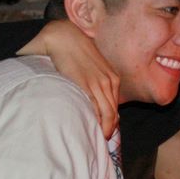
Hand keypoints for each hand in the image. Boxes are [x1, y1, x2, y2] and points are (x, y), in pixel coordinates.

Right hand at [21, 20, 119, 138]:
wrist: (64, 37)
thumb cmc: (75, 52)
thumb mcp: (93, 66)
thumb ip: (96, 81)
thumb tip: (92, 98)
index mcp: (112, 79)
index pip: (115, 108)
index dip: (111, 123)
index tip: (103, 132)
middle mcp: (109, 82)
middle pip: (113, 114)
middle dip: (108, 129)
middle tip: (100, 141)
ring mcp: (98, 84)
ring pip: (107, 114)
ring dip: (103, 129)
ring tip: (94, 139)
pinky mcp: (86, 85)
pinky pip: (94, 109)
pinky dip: (93, 121)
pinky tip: (87, 128)